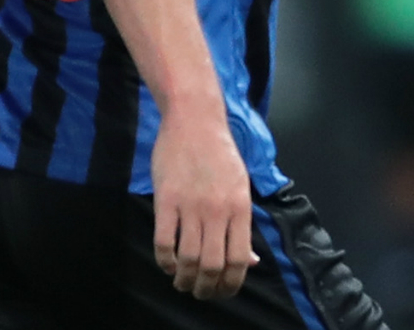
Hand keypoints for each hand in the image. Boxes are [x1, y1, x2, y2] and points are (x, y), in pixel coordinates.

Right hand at [151, 105, 258, 299]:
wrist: (195, 120)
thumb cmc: (221, 154)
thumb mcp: (241, 187)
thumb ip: (243, 225)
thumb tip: (249, 261)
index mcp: (241, 207)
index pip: (239, 259)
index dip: (231, 284)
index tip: (223, 292)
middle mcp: (218, 210)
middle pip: (213, 265)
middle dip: (206, 288)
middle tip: (200, 292)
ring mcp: (190, 205)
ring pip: (188, 258)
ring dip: (184, 279)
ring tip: (183, 282)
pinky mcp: (165, 199)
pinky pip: (163, 242)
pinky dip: (164, 261)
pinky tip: (167, 264)